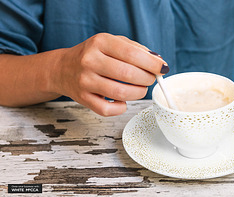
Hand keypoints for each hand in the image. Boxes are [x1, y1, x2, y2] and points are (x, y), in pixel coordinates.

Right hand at [50, 33, 167, 115]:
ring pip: (121, 93)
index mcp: (100, 42)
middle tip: (150, 79)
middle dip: (147, 79)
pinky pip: (108, 109)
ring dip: (138, 93)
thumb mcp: (112, 43)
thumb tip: (158, 61)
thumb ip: (135, 49)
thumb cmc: (94, 55)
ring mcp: (85, 81)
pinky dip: (121, 107)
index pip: (132, 54)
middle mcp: (90, 60)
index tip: (163, 68)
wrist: (63, 68)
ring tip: (140, 88)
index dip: (152, 64)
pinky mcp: (83, 98)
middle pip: (128, 74)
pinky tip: (123, 100)